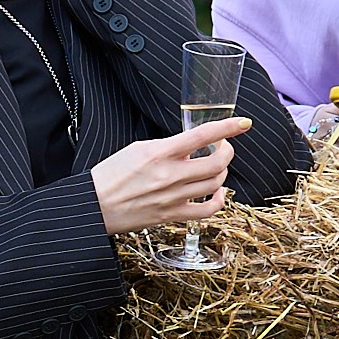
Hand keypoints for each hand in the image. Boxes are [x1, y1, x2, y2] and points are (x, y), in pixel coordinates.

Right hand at [91, 118, 246, 236]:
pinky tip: (216, 193)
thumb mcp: (137, 149)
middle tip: (223, 147)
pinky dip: (218, 200)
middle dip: (227, 151)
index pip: (202, 135)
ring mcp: (173, 197)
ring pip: (216, 184)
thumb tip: (190, 147)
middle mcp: (170, 174)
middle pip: (217, 162)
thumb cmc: (111, 175)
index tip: (243, 123)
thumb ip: (166, 147)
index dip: (228, 127)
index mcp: (159, 152)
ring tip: (215, 168)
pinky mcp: (172, 215)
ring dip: (222, 173)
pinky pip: (208, 210)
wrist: (94, 206)